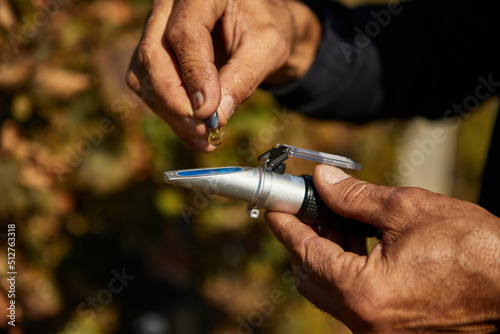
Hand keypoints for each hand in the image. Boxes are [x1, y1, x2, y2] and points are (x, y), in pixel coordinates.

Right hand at [126, 0, 320, 150]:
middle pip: (154, 55)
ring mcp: (155, 31)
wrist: (258, 28)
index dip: (194, 76)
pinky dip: (171, 115)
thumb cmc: (265, 29)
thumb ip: (244, 77)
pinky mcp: (153, 56)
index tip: (208, 113)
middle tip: (203, 129)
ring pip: (145, 77)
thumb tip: (217, 117)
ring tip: (204, 138)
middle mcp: (168, 7)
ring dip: (172, 114)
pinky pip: (149, 88)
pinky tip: (194, 132)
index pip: (185, 33)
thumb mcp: (268, 47)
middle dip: (176, 102)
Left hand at [266, 164, 499, 332]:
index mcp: (363, 292)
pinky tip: (353, 240)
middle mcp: (364, 321)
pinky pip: (351, 298)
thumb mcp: (407, 209)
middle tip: (306, 206)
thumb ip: (354, 197)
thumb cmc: (472, 248)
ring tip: (333, 217)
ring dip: (324, 252)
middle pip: (310, 276)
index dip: (285, 224)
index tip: (276, 204)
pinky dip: (344, 269)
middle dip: (302, 237)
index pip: (305, 252)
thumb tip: (323, 180)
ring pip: (329, 289)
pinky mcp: (392, 329)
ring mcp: (378, 330)